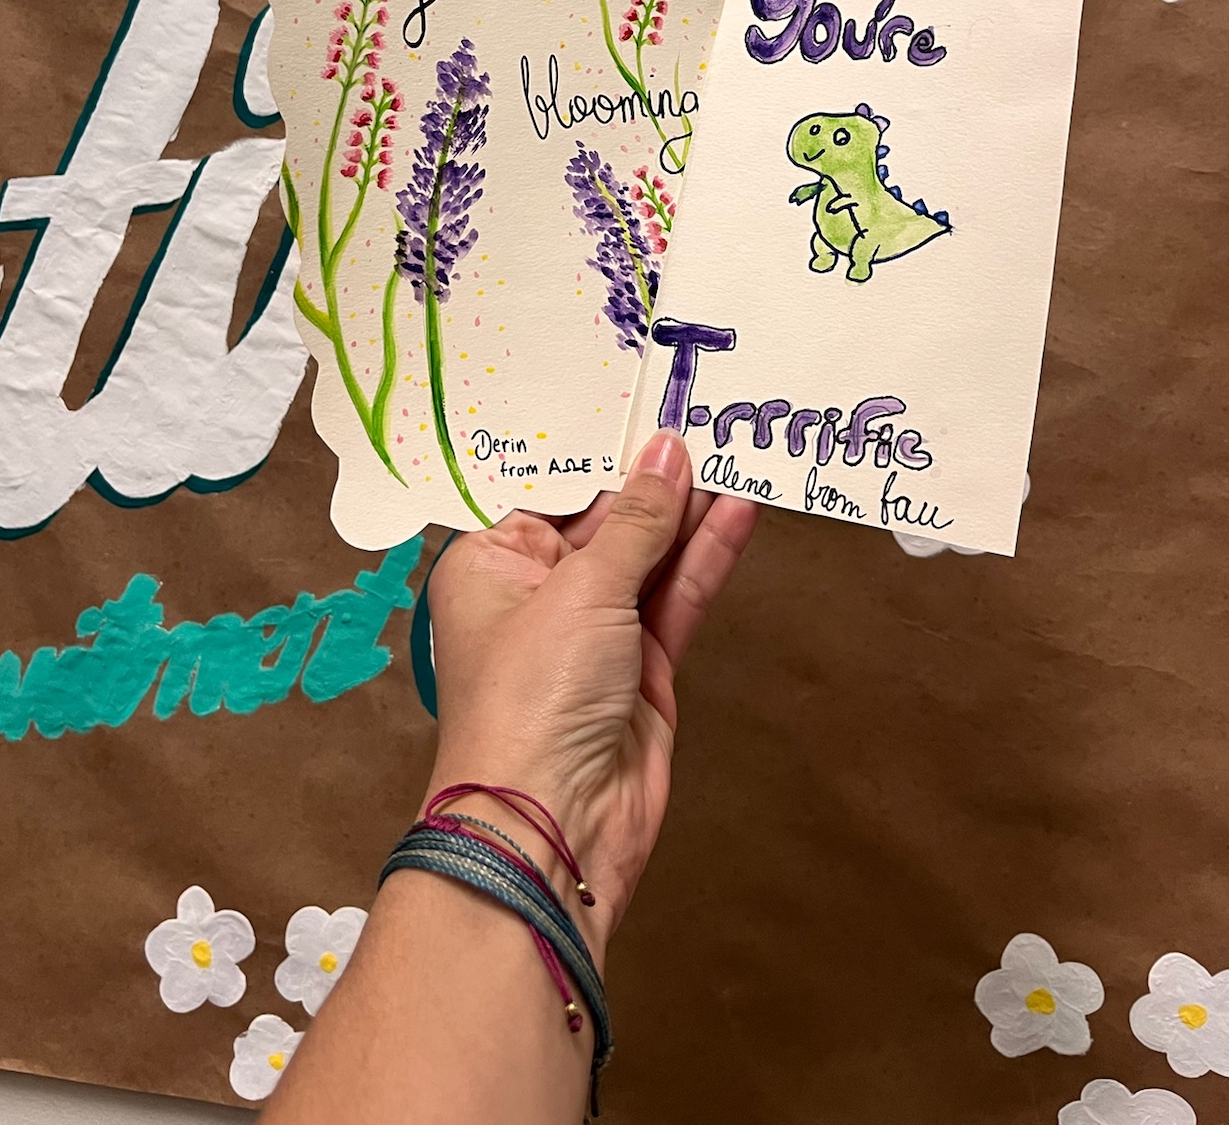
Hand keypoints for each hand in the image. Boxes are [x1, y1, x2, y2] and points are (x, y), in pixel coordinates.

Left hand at [424, 430, 758, 956]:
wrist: (553, 827)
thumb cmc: (532, 700)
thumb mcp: (583, 590)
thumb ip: (636, 522)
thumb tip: (666, 453)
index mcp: (491, 565)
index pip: (549, 491)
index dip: (598, 451)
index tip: (642, 401)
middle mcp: (538, 595)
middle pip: (605, 520)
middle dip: (653, 477)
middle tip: (705, 415)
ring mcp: (594, 635)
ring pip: (650, 557)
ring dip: (689, 512)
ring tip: (735, 449)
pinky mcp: (643, 670)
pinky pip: (678, 598)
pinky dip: (707, 557)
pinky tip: (738, 513)